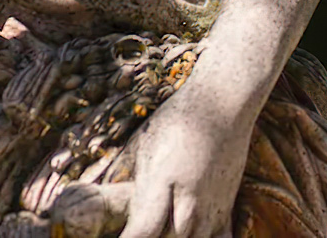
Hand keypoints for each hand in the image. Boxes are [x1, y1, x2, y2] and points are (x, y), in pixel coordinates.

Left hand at [118, 82, 251, 237]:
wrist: (224, 102)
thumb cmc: (177, 119)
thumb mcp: (142, 144)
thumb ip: (125, 179)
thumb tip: (100, 197)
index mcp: (161, 184)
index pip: (141, 234)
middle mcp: (188, 202)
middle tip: (141, 226)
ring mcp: (211, 209)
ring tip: (164, 226)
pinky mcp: (227, 210)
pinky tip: (193, 235)